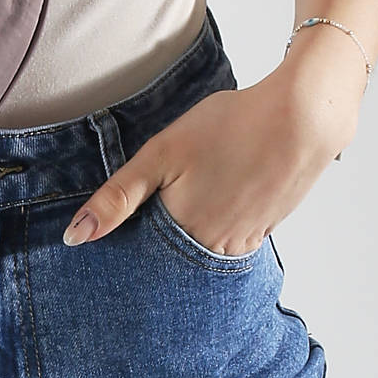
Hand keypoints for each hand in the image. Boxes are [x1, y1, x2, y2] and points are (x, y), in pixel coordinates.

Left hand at [61, 67, 351, 249]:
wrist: (303, 117)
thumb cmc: (230, 126)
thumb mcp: (161, 154)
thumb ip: (117, 197)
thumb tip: (75, 237)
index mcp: (183, 232)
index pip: (141, 260)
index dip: (126, 247)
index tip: (115, 237)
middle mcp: (214, 248)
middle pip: (173, 260)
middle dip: (156, 248)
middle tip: (155, 213)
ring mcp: (244, 241)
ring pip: (202, 252)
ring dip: (187, 239)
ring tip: (187, 201)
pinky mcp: (265, 229)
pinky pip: (230, 242)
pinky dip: (216, 229)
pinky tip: (216, 199)